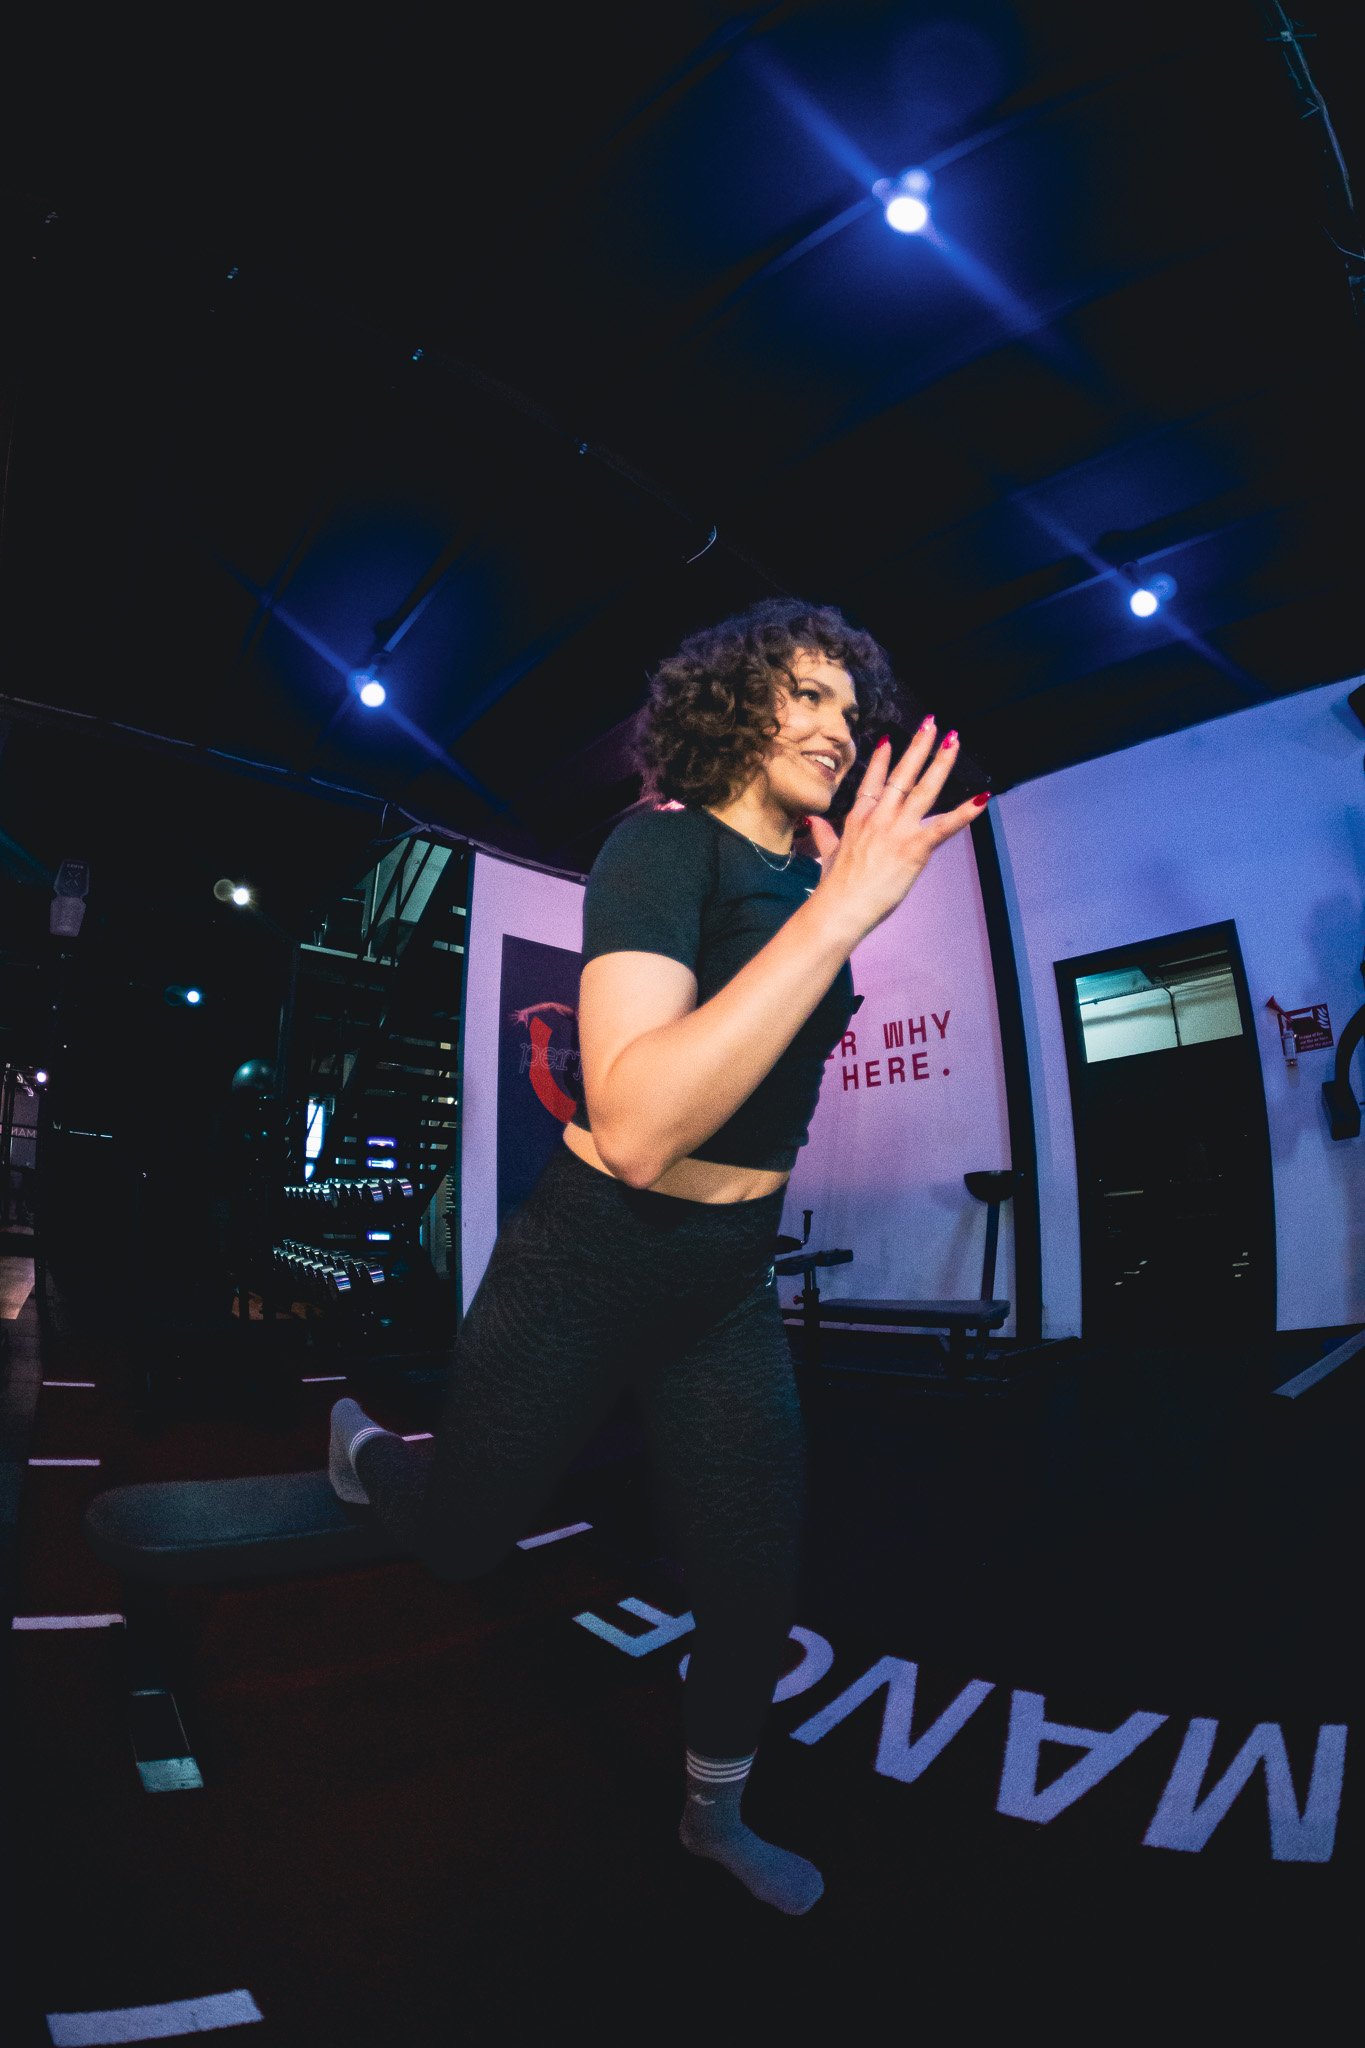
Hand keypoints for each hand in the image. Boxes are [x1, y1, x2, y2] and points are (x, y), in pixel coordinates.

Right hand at [806, 722, 985, 941]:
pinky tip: (982, 799)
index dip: (881, 759)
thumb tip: (812, 823)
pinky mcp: (914, 848)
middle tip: (931, 723)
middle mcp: (879, 817)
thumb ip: (823, 834)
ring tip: (953, 741)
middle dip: (918, 746)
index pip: (872, 780)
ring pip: (924, 789)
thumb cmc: (834, 885)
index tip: (889, 740)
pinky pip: (944, 826)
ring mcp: (897, 830)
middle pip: (902, 775)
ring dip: (940, 763)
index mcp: (859, 817)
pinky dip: (965, 813)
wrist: (840, 907)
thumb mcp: (828, 853)